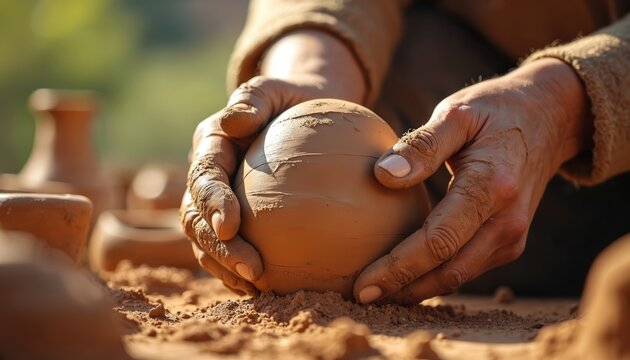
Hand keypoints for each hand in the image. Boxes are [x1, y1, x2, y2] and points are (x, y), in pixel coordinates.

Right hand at [180, 30, 365, 293]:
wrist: (300, 113)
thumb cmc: (293, 99)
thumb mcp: (278, 89)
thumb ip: (256, 97)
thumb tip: (234, 120)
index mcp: (211, 144)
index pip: (204, 176)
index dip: (212, 203)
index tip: (230, 226)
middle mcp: (207, 176)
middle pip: (197, 217)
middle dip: (218, 247)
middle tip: (252, 270)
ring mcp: (216, 200)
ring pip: (205, 240)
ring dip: (224, 266)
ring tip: (256, 286)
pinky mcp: (232, 219)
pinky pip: (227, 249)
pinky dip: (237, 270)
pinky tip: (264, 288)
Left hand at [354, 58, 591, 303]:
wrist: (549, 119)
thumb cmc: (495, 111)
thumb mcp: (457, 113)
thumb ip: (422, 144)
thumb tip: (383, 175)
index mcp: (492, 186)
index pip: (437, 241)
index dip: (397, 267)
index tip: (361, 283)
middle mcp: (508, 220)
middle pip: (447, 271)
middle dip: (400, 289)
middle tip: (359, 296)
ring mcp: (513, 235)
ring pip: (458, 277)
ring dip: (416, 290)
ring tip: (375, 292)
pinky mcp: (510, 241)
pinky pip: (467, 268)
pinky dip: (434, 278)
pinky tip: (404, 277)